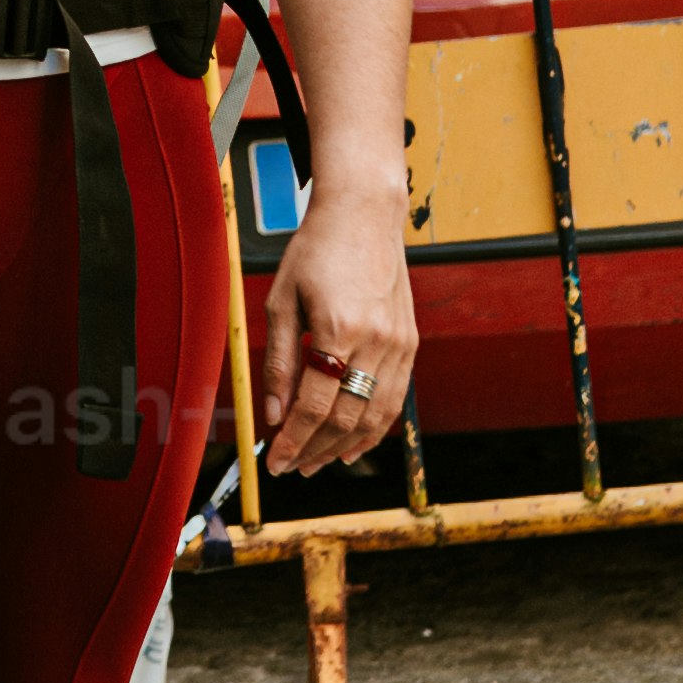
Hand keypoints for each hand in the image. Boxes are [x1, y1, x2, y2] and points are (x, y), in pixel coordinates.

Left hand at [261, 184, 417, 483]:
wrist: (364, 215)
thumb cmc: (316, 251)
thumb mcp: (282, 301)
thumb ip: (279, 360)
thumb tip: (273, 415)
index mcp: (338, 329)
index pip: (314, 406)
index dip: (292, 440)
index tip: (275, 460)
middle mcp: (375, 340)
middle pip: (346, 418)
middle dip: (315, 450)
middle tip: (292, 467)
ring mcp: (399, 343)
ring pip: (375, 416)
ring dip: (344, 446)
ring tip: (317, 462)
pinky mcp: (410, 342)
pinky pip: (395, 398)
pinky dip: (375, 427)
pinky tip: (353, 442)